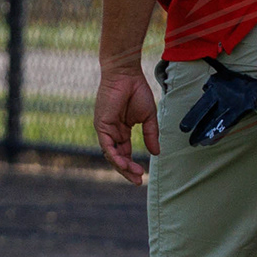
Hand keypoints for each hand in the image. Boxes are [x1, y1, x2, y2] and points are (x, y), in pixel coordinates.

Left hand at [94, 65, 158, 184]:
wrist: (127, 75)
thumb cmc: (137, 91)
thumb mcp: (148, 118)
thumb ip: (151, 135)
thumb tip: (156, 153)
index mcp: (121, 130)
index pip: (124, 152)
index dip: (132, 164)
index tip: (143, 175)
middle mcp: (111, 132)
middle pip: (117, 157)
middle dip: (127, 170)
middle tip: (137, 181)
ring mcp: (105, 129)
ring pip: (110, 154)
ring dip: (121, 166)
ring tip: (134, 175)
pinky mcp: (101, 125)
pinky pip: (106, 146)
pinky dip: (114, 156)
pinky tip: (124, 164)